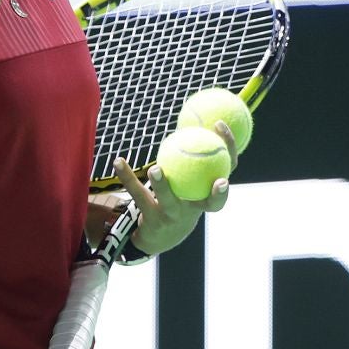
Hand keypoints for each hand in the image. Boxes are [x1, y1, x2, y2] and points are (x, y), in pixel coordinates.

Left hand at [113, 120, 238, 257]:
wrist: (162, 236)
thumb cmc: (182, 198)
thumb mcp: (192, 179)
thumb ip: (195, 153)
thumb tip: (194, 113)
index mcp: (209, 195)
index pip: (227, 173)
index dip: (230, 151)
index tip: (221, 127)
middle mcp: (195, 208)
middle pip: (210, 202)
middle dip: (218, 193)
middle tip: (219, 180)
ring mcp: (173, 214)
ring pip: (169, 200)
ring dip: (163, 185)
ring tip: (156, 169)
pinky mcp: (151, 217)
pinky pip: (138, 194)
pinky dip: (127, 177)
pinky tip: (118, 161)